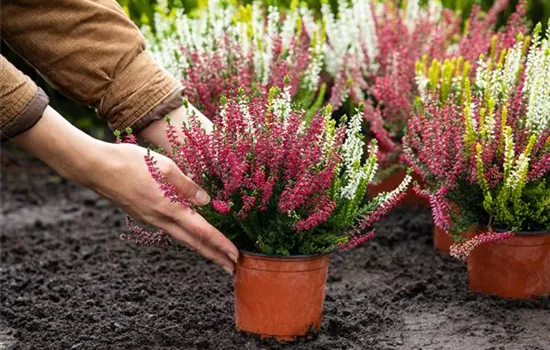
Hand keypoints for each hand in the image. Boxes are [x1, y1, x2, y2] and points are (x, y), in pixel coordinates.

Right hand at [12, 106, 238, 273]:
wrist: (95, 168)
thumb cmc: (130, 162)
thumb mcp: (165, 166)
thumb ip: (187, 185)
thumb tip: (206, 200)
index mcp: (169, 207)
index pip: (202, 231)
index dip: (220, 244)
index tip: (236, 256)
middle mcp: (160, 219)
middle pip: (193, 243)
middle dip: (215, 256)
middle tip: (232, 268)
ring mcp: (150, 219)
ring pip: (181, 238)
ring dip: (201, 249)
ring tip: (216, 256)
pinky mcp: (142, 215)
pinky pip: (170, 229)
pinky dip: (186, 237)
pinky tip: (191, 234)